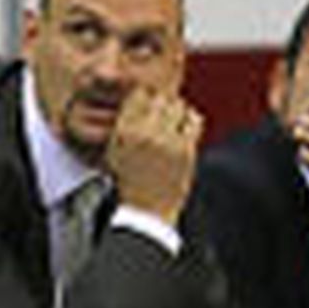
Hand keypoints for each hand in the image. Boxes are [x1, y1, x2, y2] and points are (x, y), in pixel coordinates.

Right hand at [106, 88, 201, 222]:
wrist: (146, 213)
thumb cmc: (129, 182)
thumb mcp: (115, 151)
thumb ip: (124, 124)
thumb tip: (139, 97)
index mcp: (124, 133)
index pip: (138, 95)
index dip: (145, 95)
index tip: (149, 101)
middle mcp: (145, 134)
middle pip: (160, 97)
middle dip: (162, 102)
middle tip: (163, 111)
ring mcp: (167, 142)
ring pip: (178, 106)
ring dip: (177, 109)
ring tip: (173, 120)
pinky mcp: (186, 151)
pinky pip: (193, 120)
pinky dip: (190, 119)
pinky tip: (184, 128)